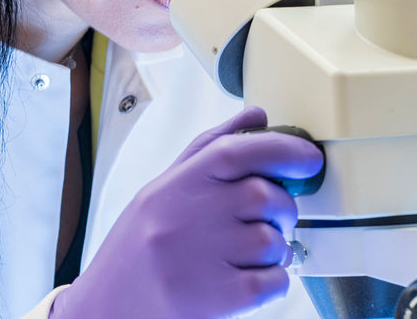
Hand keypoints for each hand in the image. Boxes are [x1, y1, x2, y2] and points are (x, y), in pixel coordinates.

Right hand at [49, 107, 321, 318]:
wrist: (107, 307)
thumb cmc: (136, 248)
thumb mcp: (162, 190)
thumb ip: (209, 149)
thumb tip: (257, 117)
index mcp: (175, 187)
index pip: (237, 151)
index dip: (283, 148)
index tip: (308, 157)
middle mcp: (187, 218)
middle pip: (266, 197)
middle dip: (282, 209)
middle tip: (272, 220)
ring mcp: (202, 259)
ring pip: (274, 242)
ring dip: (277, 249)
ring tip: (251, 256)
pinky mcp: (217, 299)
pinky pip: (274, 283)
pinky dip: (275, 282)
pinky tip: (251, 280)